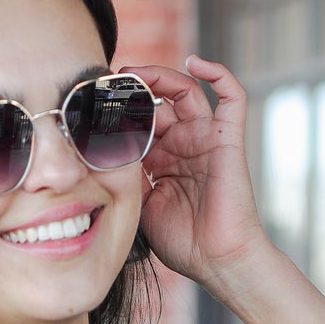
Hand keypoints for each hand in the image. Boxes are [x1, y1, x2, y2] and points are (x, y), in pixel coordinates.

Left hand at [117, 55, 271, 289]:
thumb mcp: (140, 206)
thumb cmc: (183, 242)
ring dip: (160, 76)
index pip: (138, 123)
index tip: (93, 105)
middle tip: (107, 85)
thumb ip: (125, 176)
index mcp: (162, 160)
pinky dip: (217, 72)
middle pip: (158, 101)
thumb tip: (101, 151)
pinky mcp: (228, 138)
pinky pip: (231, 95)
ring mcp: (206, 138)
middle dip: (133, 91)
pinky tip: (195, 62)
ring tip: (134, 73)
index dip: (118, 112)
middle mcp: (183, 144)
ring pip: (185, 90)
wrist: (217, 261)